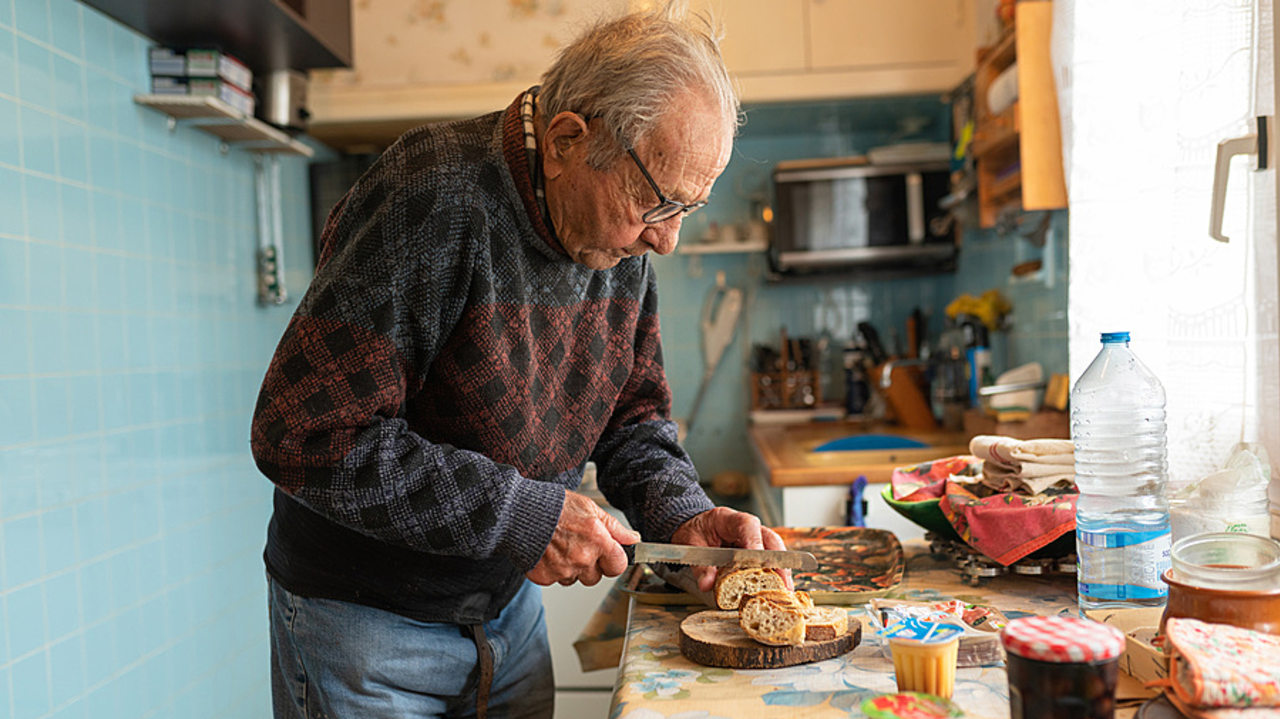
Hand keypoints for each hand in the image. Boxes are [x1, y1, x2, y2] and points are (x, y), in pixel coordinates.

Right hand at [526, 490, 640, 586]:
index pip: (618, 566)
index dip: (613, 560)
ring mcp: (563, 570)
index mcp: (598, 541)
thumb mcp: (590, 508)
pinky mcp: (545, 577)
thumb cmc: (555, 506)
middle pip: (596, 577)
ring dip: (571, 568)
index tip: (607, 554)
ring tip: (560, 546)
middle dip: (590, 565)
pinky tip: (548, 552)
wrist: (520, 512)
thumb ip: (614, 527)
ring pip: (575, 579)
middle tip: (577, 546)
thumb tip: (633, 538)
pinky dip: (552, 569)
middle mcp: (582, 559)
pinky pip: (556, 580)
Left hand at [670, 507, 791, 592]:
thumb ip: (699, 565)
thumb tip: (707, 584)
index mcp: (729, 519)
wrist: (694, 526)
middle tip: (782, 583)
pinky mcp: (757, 550)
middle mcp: (748, 527)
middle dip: (778, 562)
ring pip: (775, 550)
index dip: (755, 543)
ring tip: (785, 590)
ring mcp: (755, 538)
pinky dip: (776, 574)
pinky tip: (779, 589)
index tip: (758, 562)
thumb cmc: (695, 531)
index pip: (747, 526)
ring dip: (781, 570)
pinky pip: (770, 559)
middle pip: (770, 539)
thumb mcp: (690, 545)